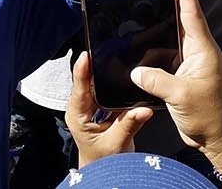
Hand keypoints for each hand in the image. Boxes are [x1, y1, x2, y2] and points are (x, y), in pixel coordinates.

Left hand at [66, 52, 152, 167]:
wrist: (103, 170)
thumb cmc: (104, 162)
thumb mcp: (117, 143)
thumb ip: (130, 124)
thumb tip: (144, 109)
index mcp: (78, 117)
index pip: (79, 90)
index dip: (82, 71)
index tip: (87, 55)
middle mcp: (81, 109)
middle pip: (87, 83)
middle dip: (95, 68)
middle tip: (106, 51)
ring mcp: (89, 108)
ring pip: (97, 86)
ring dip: (105, 75)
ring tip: (114, 59)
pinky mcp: (99, 109)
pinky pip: (105, 92)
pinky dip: (113, 86)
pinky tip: (121, 77)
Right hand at [130, 0, 221, 175]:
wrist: (220, 139)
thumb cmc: (210, 116)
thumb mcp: (180, 95)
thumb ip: (156, 80)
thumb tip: (135, 71)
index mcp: (203, 50)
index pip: (192, 12)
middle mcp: (198, 53)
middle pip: (180, 20)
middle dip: (170, 1)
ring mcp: (190, 65)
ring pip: (167, 43)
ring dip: (153, 40)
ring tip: (135, 29)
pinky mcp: (182, 77)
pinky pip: (163, 61)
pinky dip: (151, 61)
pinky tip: (137, 64)